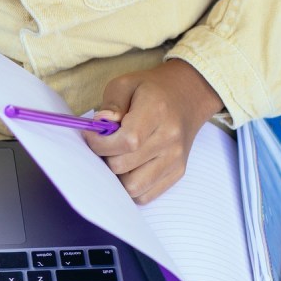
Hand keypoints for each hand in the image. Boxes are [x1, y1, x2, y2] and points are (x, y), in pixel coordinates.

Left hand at [83, 59, 224, 204]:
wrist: (188, 96)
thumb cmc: (151, 90)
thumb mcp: (126, 84)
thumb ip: (111, 104)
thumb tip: (101, 124)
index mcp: (157, 112)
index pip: (126, 141)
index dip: (100, 143)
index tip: (92, 135)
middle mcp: (170, 138)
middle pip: (123, 166)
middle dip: (104, 157)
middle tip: (104, 145)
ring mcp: (175, 159)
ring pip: (133, 187)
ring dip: (117, 176)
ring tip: (117, 157)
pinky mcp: (177, 173)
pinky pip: (145, 196)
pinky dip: (131, 187)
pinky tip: (129, 168)